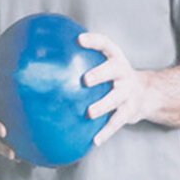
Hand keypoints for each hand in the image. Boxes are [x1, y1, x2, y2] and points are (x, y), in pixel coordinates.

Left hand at [76, 33, 146, 147]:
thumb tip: (33, 64)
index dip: (94, 41)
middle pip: (113, 69)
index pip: (105, 44)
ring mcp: (128, 92)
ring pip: (116, 98)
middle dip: (100, 73)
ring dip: (103, 105)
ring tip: (89, 113)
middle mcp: (123, 72)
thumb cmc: (111, 78)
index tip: (79, 39)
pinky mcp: (129, 110)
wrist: (146, 94)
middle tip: (85, 80)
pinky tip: (95, 140)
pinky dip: (106, 131)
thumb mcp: (102, 65)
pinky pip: (117, 122)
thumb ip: (78, 63)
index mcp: (114, 58)